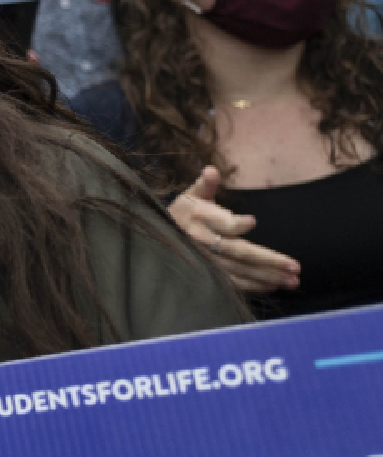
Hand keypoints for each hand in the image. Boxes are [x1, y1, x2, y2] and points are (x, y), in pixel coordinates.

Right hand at [168, 166, 297, 293]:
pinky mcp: (210, 272)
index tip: (252, 221)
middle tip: (295, 266)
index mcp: (200, 218)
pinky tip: (274, 285)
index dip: (236, 224)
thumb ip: (206, 184)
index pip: (222, 223)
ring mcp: (208, 260)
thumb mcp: (192, 194)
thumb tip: (211, 170)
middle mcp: (204, 241)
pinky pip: (234, 281)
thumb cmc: (184, 211)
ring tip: (293, 281)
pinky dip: (254, 285)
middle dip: (268, 260)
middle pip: (239, 252)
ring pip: (241, 270)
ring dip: (268, 277)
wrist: (161, 235)